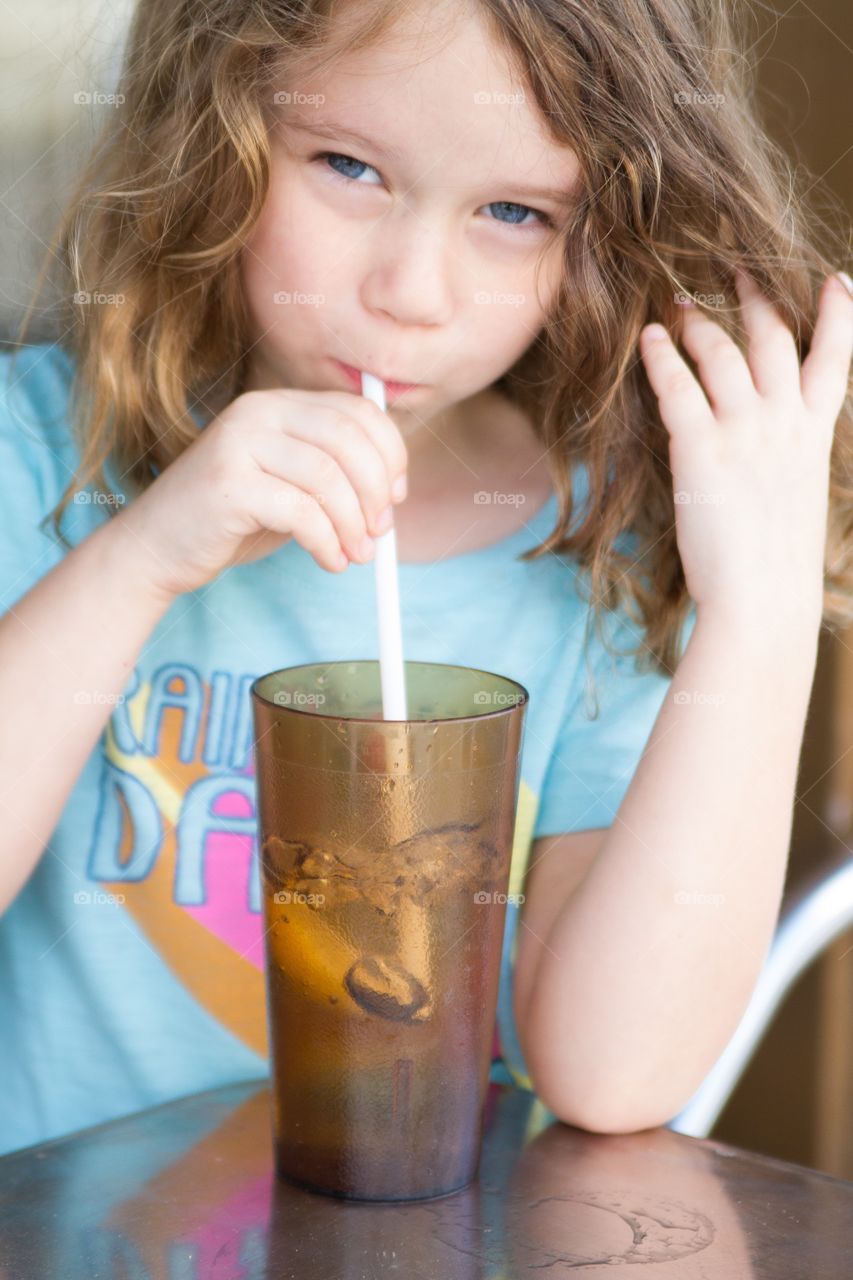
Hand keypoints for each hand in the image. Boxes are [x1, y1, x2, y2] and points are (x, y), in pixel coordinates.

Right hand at [113, 388, 408, 600]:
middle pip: (348, 439)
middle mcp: (258, 413)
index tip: (397, 496)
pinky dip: (326, 542)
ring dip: (353, 524)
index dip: (390, 453)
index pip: (357, 411)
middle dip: (376, 492)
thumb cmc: (231, 522)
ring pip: (328, 477)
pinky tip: (329, 561)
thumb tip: (392, 494)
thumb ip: (333, 477)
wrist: (156, 547)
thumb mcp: (289, 487)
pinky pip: (301, 511)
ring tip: (356, 556)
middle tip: (380, 533)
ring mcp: (238, 444)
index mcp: (278, 405)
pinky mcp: (227, 485)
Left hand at [638, 270, 852, 627]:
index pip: (833, 361)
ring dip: (700, 322)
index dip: (838, 317)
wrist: (763, 601)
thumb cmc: (776, 567)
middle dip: (755, 296)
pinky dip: (663, 357)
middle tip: (734, 266)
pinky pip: (678, 386)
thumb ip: (785, 462)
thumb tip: (766, 451)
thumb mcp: (796, 502)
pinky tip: (650, 339)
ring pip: (722, 352)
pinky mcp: (701, 448)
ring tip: (679, 303)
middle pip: (773, 339)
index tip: (836, 281)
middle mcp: (784, 423)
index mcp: (813, 436)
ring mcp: (744, 432)